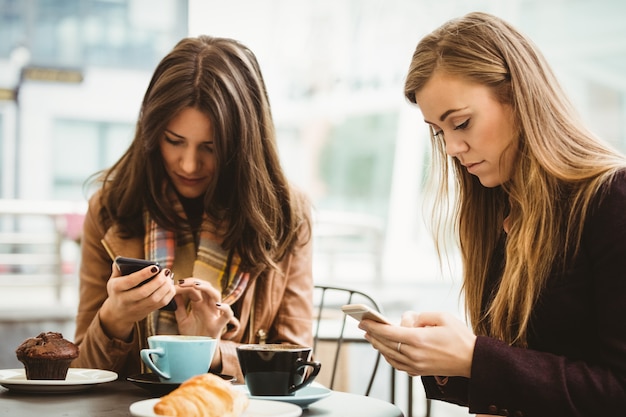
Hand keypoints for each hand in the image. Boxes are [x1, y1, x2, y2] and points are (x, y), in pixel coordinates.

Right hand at [100, 263, 175, 339]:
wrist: (118, 314)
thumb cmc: (118, 291)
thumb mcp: (113, 280)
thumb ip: (118, 269)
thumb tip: (123, 260)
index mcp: (117, 288)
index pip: (130, 281)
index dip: (143, 274)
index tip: (155, 267)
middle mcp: (126, 299)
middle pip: (144, 292)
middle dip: (158, 281)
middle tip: (166, 271)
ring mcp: (137, 307)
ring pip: (155, 299)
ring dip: (166, 287)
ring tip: (169, 276)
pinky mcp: (147, 311)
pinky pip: (161, 303)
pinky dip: (169, 293)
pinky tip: (170, 285)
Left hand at [174, 279, 238, 338]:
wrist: (196, 352)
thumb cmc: (192, 336)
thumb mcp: (182, 319)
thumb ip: (179, 307)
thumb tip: (174, 293)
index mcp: (199, 304)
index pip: (195, 289)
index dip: (186, 284)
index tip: (175, 284)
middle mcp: (208, 307)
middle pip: (206, 287)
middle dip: (195, 281)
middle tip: (182, 282)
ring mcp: (214, 314)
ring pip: (217, 296)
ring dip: (207, 288)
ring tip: (196, 285)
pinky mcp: (219, 325)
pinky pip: (228, 315)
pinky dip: (225, 308)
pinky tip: (217, 305)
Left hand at [359, 311, 475, 377]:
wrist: (473, 360)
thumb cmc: (460, 337)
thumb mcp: (442, 317)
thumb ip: (420, 316)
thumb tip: (406, 320)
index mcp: (419, 339)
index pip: (389, 333)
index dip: (374, 327)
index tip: (363, 321)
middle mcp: (414, 354)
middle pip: (385, 345)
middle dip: (372, 335)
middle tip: (364, 327)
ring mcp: (416, 365)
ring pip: (389, 356)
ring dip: (378, 346)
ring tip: (372, 337)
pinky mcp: (419, 372)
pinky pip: (397, 365)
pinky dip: (388, 356)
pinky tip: (386, 350)